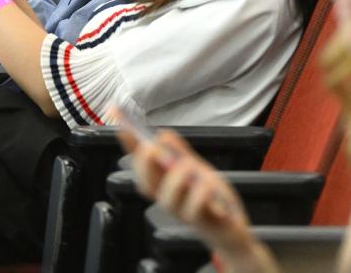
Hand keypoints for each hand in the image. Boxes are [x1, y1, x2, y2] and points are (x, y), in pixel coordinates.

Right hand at [123, 129, 261, 263]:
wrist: (230, 229)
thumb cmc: (212, 200)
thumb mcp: (197, 170)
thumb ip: (180, 153)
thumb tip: (162, 135)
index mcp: (164, 185)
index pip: (140, 164)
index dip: (128, 144)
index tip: (120, 122)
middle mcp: (168, 199)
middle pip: (146, 185)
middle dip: (146, 164)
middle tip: (153, 148)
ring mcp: (183, 212)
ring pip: (168, 199)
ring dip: (176, 177)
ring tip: (190, 165)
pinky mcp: (202, 221)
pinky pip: (195, 209)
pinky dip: (201, 192)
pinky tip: (209, 182)